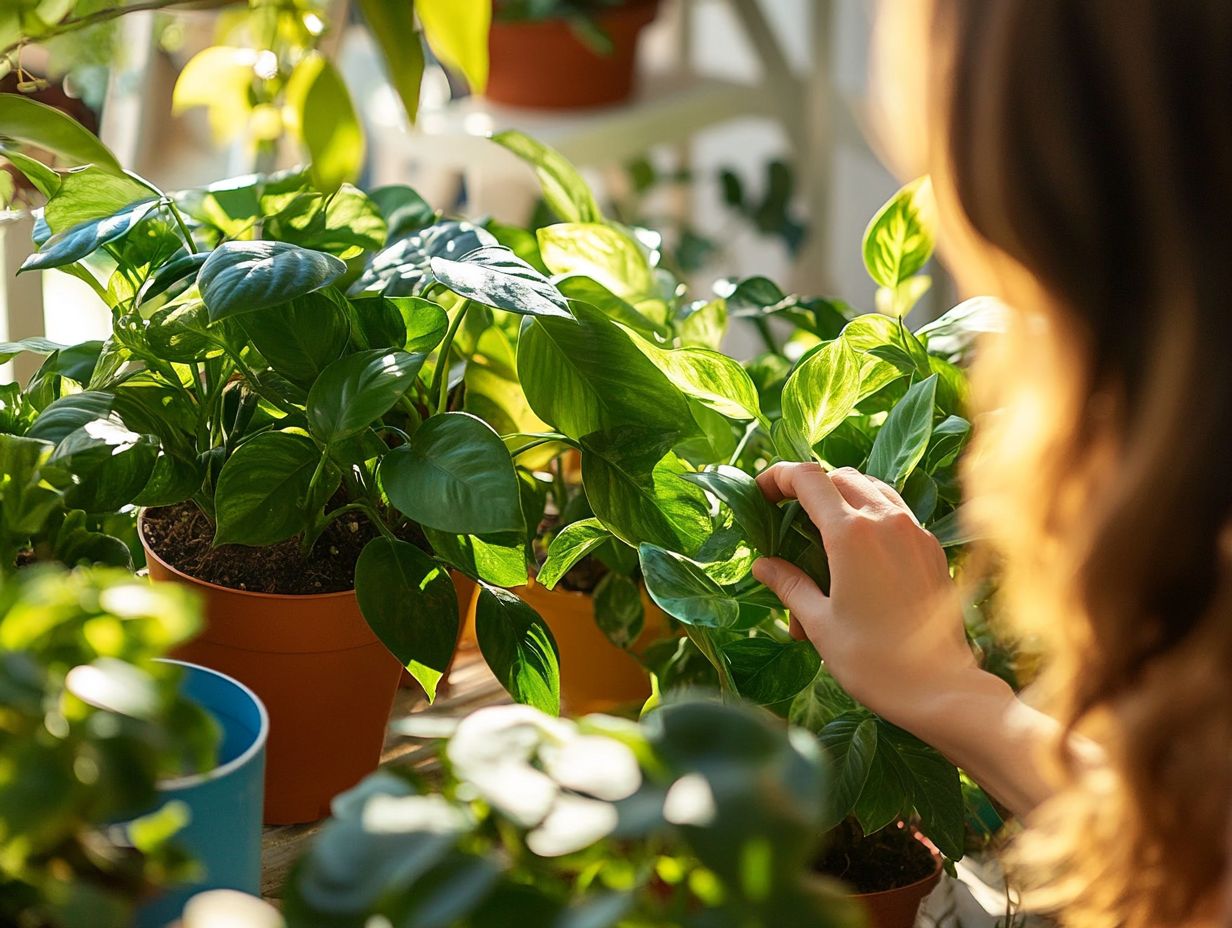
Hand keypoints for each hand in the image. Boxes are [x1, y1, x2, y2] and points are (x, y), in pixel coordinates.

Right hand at [753, 463, 978, 731]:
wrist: (940, 688)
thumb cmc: (872, 660)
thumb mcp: (819, 623)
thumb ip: (790, 585)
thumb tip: (764, 565)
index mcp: (851, 534)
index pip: (808, 478)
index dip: (779, 476)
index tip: (761, 492)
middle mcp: (886, 521)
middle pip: (840, 477)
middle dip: (809, 487)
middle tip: (787, 513)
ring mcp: (914, 532)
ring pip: (873, 489)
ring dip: (842, 496)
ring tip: (822, 528)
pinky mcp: (932, 549)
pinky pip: (896, 512)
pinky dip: (871, 515)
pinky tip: (859, 550)